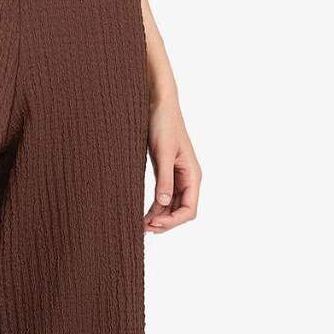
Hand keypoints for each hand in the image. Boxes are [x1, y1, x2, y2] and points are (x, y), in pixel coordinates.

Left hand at [145, 87, 200, 233]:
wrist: (158, 104)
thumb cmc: (164, 124)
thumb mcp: (162, 152)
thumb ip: (164, 179)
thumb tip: (163, 204)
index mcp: (193, 175)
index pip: (189, 210)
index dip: (173, 221)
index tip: (153, 224)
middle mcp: (188, 179)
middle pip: (181, 212)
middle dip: (165, 223)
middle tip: (142, 229)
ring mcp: (177, 177)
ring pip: (171, 206)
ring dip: (159, 217)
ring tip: (140, 225)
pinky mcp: (166, 173)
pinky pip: (163, 197)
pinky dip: (155, 207)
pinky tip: (143, 213)